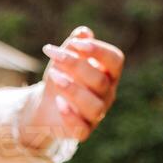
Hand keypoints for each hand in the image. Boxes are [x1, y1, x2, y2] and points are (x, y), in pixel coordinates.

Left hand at [26, 27, 124, 142]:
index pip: (115, 60)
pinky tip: (58, 102)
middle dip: (76, 65)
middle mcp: (107, 94)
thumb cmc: (62, 76)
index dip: (99, 51)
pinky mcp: (83, 131)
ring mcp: (97, 114)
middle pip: (100, 81)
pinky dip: (70, 116)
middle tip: (54, 55)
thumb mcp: (64, 58)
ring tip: (54, 77)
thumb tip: (83, 32)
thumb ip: (74, 46)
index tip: (76, 43)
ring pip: (95, 106)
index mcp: (109, 73)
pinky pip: (83, 129)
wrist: (47, 105)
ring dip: (73, 90)